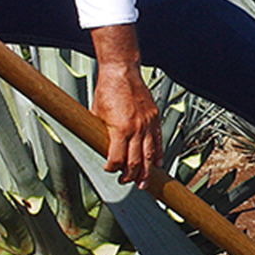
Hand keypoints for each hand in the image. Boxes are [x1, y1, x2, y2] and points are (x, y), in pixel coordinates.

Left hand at [90, 24, 161, 187]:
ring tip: (144, 182)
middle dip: (131, 176)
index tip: (110, 170)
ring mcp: (148, 124)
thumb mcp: (96, 115)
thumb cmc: (108, 89)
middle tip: (127, 182)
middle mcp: (136, 128)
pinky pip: (158, 141)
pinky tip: (156, 164)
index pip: (117, 159)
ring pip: (150, 155)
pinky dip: (158, 155)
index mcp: (120, 129)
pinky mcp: (154, 118)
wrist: (121, 72)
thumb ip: (100, 133)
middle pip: (136, 162)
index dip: (112, 168)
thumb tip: (98, 146)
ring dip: (147, 171)